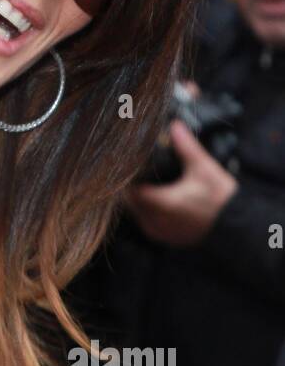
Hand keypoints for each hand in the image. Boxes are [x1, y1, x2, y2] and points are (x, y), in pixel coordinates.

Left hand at [125, 119, 237, 245]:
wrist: (237, 228)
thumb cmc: (220, 198)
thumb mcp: (203, 168)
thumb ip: (186, 146)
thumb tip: (175, 125)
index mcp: (159, 203)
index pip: (128, 189)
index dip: (128, 176)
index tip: (133, 165)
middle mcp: (154, 221)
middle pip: (129, 202)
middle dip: (132, 188)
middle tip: (139, 172)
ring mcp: (160, 233)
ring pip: (137, 214)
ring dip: (139, 201)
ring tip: (148, 184)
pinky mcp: (167, 240)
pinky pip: (147, 224)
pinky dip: (148, 213)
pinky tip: (158, 201)